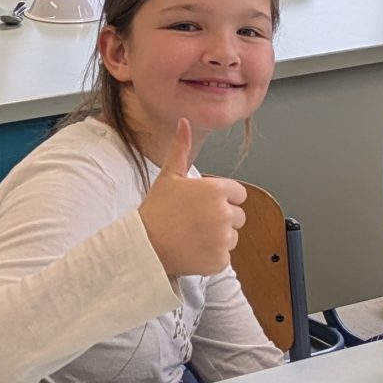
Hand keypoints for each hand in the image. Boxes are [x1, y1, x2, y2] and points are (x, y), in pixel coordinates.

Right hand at [136, 118, 245, 278]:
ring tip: (193, 235)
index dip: (222, 199)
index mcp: (215, 190)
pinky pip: (225, 257)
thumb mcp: (169, 176)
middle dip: (222, 220)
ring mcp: (223, 238)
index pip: (239, 194)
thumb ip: (181, 148)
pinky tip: (194, 249)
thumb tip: (184, 122)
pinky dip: (212, 257)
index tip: (202, 206)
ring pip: (233, 237)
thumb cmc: (156, 211)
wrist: (144, 245)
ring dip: (218, 239)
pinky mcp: (220, 260)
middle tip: (196, 222)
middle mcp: (223, 213)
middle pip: (239, 217)